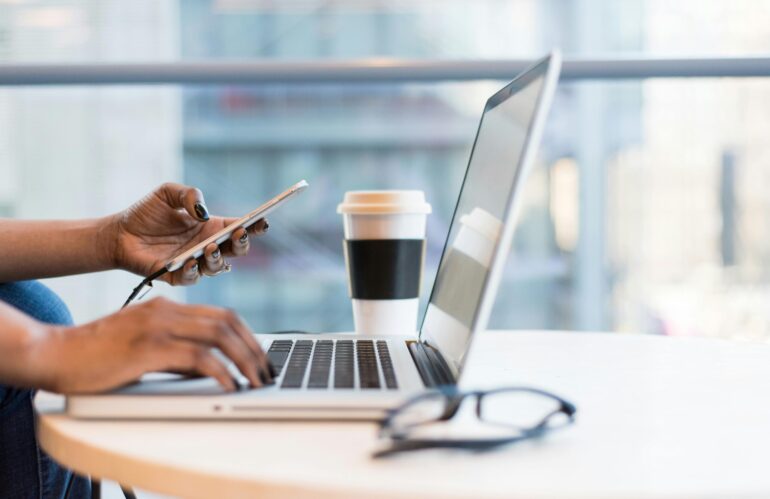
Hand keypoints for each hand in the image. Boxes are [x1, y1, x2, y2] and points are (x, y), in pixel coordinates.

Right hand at [32, 297, 273, 393]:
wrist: (55, 353)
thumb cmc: (97, 355)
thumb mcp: (144, 346)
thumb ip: (176, 352)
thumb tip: (209, 369)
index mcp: (167, 307)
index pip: (222, 314)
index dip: (248, 335)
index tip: (260, 357)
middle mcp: (166, 311)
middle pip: (227, 322)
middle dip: (254, 348)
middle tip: (266, 372)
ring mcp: (157, 326)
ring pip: (219, 336)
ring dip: (244, 360)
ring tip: (256, 381)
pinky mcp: (148, 348)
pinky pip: (197, 357)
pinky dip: (220, 372)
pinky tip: (229, 385)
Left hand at [107, 183, 268, 284]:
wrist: (119, 233)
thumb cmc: (146, 213)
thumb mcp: (167, 193)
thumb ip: (189, 194)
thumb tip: (203, 212)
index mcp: (211, 227)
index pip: (240, 228)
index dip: (254, 226)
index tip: (262, 220)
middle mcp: (207, 246)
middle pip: (236, 250)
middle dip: (242, 243)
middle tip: (239, 234)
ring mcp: (194, 263)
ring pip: (218, 267)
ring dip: (218, 258)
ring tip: (210, 247)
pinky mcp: (177, 276)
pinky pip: (192, 278)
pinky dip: (194, 271)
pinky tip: (191, 261)